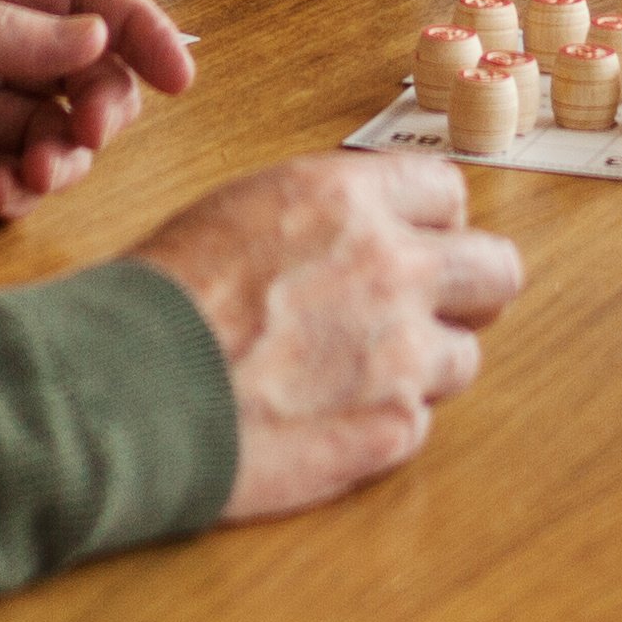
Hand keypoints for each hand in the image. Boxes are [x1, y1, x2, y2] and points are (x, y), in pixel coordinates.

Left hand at [0, 0, 197, 221]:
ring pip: (40, 128)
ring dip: (61, 151)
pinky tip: (5, 196)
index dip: (134, 26)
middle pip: (71, 67)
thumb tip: (95, 45)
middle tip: (90, 132)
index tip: (179, 72)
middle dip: (100, 101)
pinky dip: (15, 191)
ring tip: (42, 170)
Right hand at [123, 151, 525, 521]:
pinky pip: (417, 424)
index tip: (416, 243)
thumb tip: (350, 234)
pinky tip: (323, 421)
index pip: (448, 192)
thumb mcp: (238, 214)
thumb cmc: (157, 302)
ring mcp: (401, 353)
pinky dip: (381, 426)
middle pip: (496, 270)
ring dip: (421, 366)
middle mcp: (391, 266)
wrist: (126, 390)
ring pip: (464, 356)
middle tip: (428, 311)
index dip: (430, 224)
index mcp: (347, 199)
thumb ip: (318, 220)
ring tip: (351, 378)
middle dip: (467, 290)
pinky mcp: (391, 429)